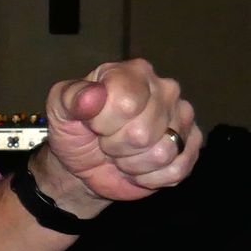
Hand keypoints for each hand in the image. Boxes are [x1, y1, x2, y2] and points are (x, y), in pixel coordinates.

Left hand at [37, 57, 198, 210]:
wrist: (84, 164)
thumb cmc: (75, 131)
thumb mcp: (59, 111)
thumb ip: (70, 97)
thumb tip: (92, 95)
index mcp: (133, 73)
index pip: (127, 103)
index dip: (103, 123)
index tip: (93, 124)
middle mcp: (165, 89)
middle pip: (143, 132)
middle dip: (116, 146)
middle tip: (107, 141)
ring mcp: (183, 117)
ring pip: (162, 153)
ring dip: (132, 163)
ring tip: (122, 153)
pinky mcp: (191, 146)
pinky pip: (176, 170)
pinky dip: (150, 177)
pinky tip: (138, 166)